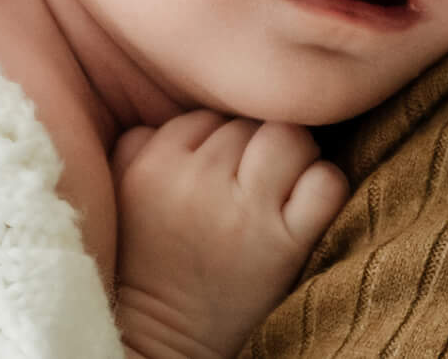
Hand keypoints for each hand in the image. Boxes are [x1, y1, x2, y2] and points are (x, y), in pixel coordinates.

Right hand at [112, 113, 346, 358]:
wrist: (166, 346)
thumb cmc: (148, 269)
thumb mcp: (121, 197)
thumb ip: (140, 144)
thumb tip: (190, 112)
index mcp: (152, 166)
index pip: (205, 117)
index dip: (218, 143)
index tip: (218, 177)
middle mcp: (197, 181)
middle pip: (248, 125)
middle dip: (253, 152)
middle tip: (248, 190)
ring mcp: (245, 211)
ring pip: (289, 138)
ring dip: (293, 159)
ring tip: (281, 192)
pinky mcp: (286, 243)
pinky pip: (326, 182)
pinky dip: (325, 188)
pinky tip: (307, 209)